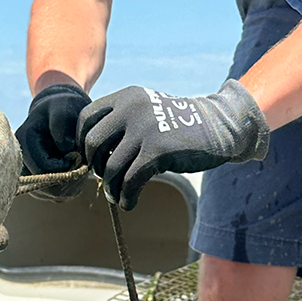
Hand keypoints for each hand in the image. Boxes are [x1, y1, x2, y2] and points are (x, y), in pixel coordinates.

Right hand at [16, 82, 90, 199]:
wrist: (58, 112)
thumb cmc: (61, 108)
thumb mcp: (62, 107)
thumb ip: (61, 122)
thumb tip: (64, 148)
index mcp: (23, 142)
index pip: (43, 168)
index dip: (65, 165)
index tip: (77, 152)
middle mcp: (21, 162)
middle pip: (48, 187)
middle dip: (70, 176)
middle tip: (81, 160)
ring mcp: (30, 177)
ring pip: (54, 194)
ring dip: (72, 181)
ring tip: (78, 162)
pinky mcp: (40, 185)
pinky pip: (59, 195)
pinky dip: (72, 185)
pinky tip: (76, 169)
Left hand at [79, 79, 269, 210]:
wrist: (218, 126)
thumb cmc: (179, 126)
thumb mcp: (146, 112)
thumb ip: (121, 124)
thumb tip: (92, 156)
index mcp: (125, 97)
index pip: (86, 118)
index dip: (82, 143)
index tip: (92, 159)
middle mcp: (130, 108)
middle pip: (92, 144)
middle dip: (95, 166)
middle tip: (106, 179)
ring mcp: (144, 129)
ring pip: (110, 167)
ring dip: (111, 188)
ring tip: (118, 197)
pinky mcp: (157, 150)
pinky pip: (130, 180)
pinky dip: (126, 196)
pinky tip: (130, 203)